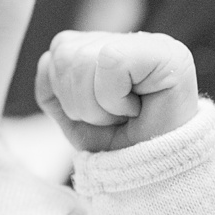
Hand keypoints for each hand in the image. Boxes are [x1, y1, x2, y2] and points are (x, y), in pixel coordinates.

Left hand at [35, 29, 200, 153]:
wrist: (154, 174)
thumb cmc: (119, 146)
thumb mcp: (73, 118)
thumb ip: (54, 87)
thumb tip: (47, 58)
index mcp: (107, 49)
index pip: (61, 48)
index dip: (65, 90)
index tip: (98, 111)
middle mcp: (130, 40)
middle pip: (67, 52)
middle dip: (79, 101)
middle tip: (112, 117)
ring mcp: (151, 43)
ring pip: (83, 57)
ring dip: (96, 104)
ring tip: (123, 115)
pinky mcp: (167, 53)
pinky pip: (111, 61)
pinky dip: (113, 98)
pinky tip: (135, 109)